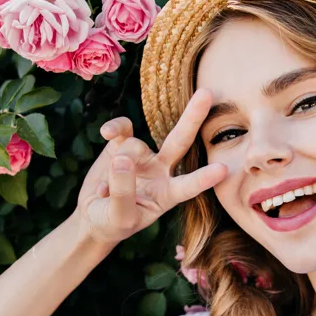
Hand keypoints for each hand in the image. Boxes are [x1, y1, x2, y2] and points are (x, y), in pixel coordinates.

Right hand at [75, 88, 227, 246]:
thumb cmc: (111, 222)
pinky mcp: (122, 144)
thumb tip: (122, 159)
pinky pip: (123, 127)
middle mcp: (162, 171)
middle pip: (180, 141)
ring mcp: (143, 155)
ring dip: (118, 164)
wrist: (92, 214)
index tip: (223, 169)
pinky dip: (114, 128)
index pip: (188, 186)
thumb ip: (123, 192)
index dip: (204, 179)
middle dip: (193, 118)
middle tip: (207, 93)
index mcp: (168, 194)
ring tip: (105, 189)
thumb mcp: (118, 217)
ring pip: (135, 145)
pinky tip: (105, 133)